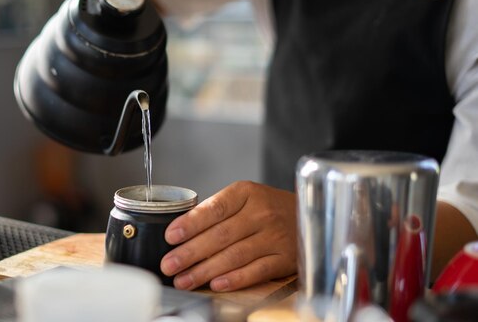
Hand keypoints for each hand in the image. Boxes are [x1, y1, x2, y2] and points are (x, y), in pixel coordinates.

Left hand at [160, 181, 297, 291]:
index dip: (190, 224)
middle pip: (220, 235)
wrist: (309, 215)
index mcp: (246, 193)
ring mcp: (274, 236)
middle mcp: (261, 213)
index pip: (214, 208)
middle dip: (190, 253)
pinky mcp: (284, 258)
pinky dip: (235, 279)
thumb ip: (218, 211)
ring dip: (205, 270)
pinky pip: (257, 271)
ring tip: (184, 280)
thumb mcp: (245, 198)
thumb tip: (182, 233)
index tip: (171, 236)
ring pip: (234, 255)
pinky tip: (216, 285)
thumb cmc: (269, 207)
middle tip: (169, 265)